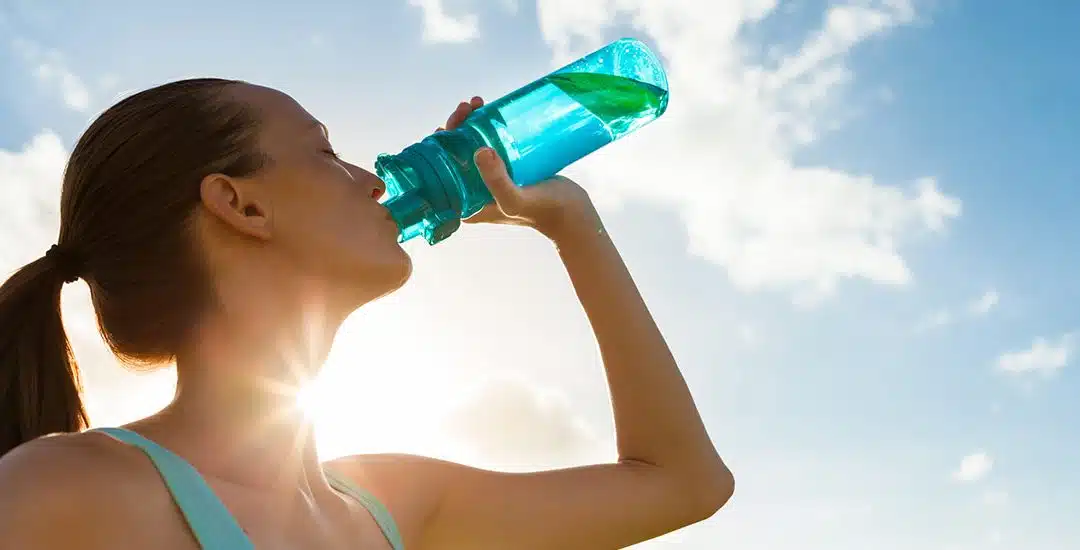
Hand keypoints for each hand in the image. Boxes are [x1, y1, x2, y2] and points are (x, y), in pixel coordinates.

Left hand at [437, 96, 602, 241]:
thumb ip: (497, 181)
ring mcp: (489, 180)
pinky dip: (487, 128)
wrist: (573, 213)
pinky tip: (490, 112)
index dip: (439, 146)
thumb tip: (480, 151)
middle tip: (467, 107)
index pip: (442, 171)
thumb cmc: (543, 211)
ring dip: (470, 123)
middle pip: (454, 154)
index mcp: (466, 203)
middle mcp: (473, 192)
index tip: (449, 125)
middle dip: (456, 127)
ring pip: (471, 146)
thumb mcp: (515, 200)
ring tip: (477, 103)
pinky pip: (490, 144)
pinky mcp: (506, 169)